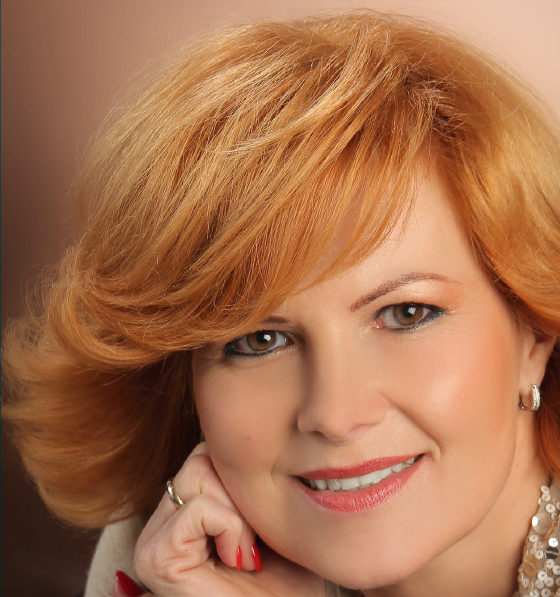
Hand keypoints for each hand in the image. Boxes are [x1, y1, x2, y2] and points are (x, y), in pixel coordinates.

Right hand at [127, 442, 323, 596]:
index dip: (243, 477)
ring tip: (247, 551)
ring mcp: (153, 540)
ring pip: (198, 474)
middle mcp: (161, 519)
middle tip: (254, 539)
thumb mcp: (267, 505)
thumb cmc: (287, 570)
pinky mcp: (156, 558)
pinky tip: (238, 560)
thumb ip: (245, 470)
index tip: (258, 524)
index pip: (207, 450)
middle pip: (201, 457)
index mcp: (183, 506)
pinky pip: (200, 507)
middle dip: (240, 493)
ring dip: (239, 513)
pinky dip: (231, 529)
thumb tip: (245, 417)